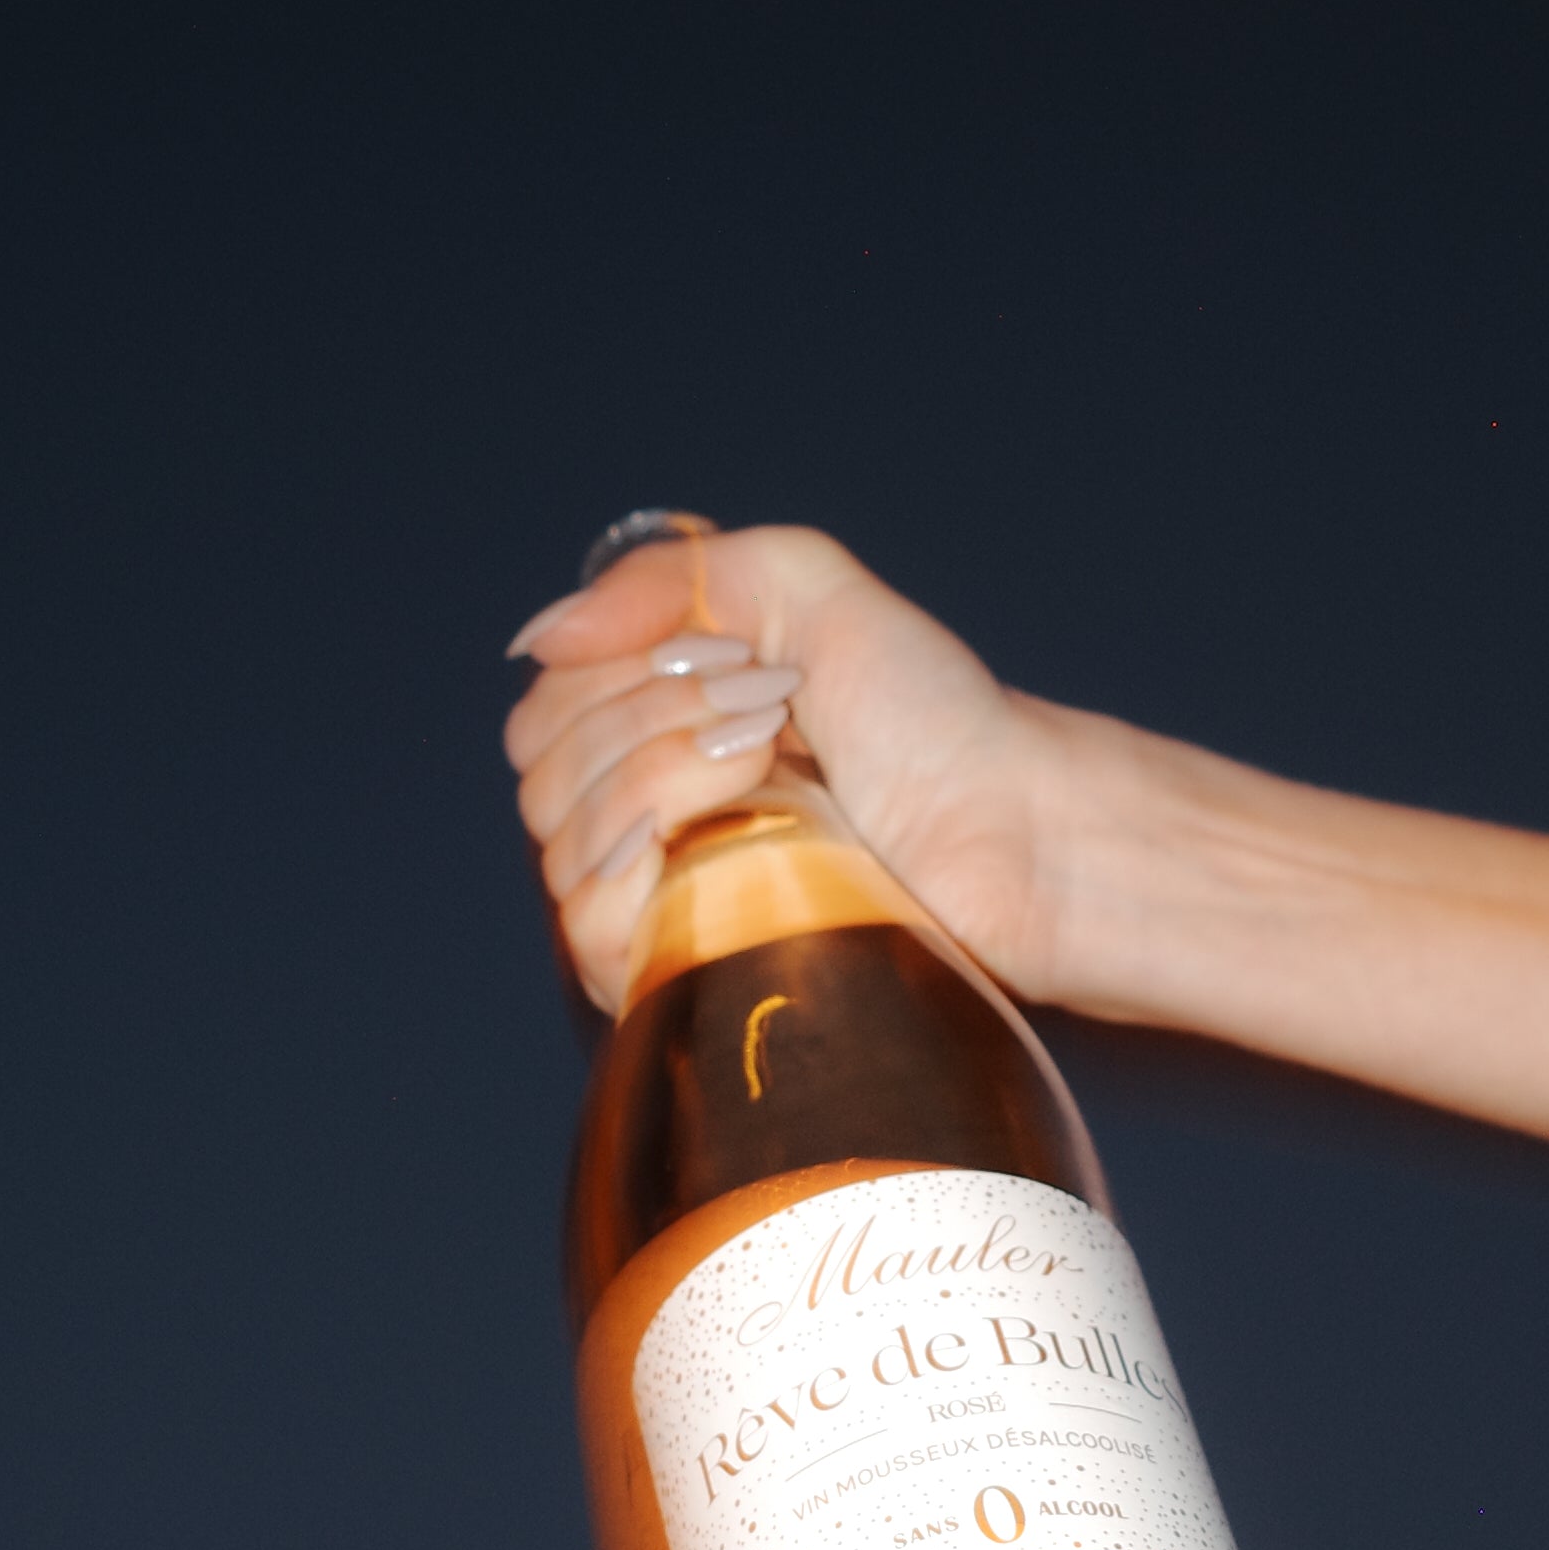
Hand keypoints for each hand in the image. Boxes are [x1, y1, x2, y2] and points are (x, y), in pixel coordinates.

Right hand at [502, 525, 1060, 1011]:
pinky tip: (738, 823)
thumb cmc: (932, 718)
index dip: (616, 668)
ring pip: (558, 837)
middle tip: (771, 708)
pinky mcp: (683, 971)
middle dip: (650, 713)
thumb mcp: (800, 586)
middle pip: (540, 768)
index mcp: (660, 735)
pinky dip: (645, 849)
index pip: (546, 705)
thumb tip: (537, 638)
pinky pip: (584, 921)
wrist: (1010, 829)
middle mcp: (646, 819)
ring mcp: (660, 902)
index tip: (735, 658)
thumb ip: (667, 578)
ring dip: (660, 772)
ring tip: (773, 758)